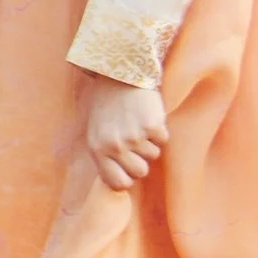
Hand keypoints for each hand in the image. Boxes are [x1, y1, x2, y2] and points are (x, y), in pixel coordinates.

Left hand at [82, 73, 167, 190]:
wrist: (119, 73)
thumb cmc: (106, 104)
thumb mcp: (94, 130)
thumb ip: (104, 156)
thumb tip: (118, 184)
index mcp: (97, 149)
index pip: (117, 184)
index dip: (127, 179)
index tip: (128, 167)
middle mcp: (114, 145)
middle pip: (140, 172)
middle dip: (141, 159)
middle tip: (133, 139)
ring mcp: (134, 136)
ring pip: (153, 155)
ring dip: (149, 141)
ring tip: (136, 121)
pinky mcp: (152, 126)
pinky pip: (163, 140)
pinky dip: (159, 129)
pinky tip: (146, 114)